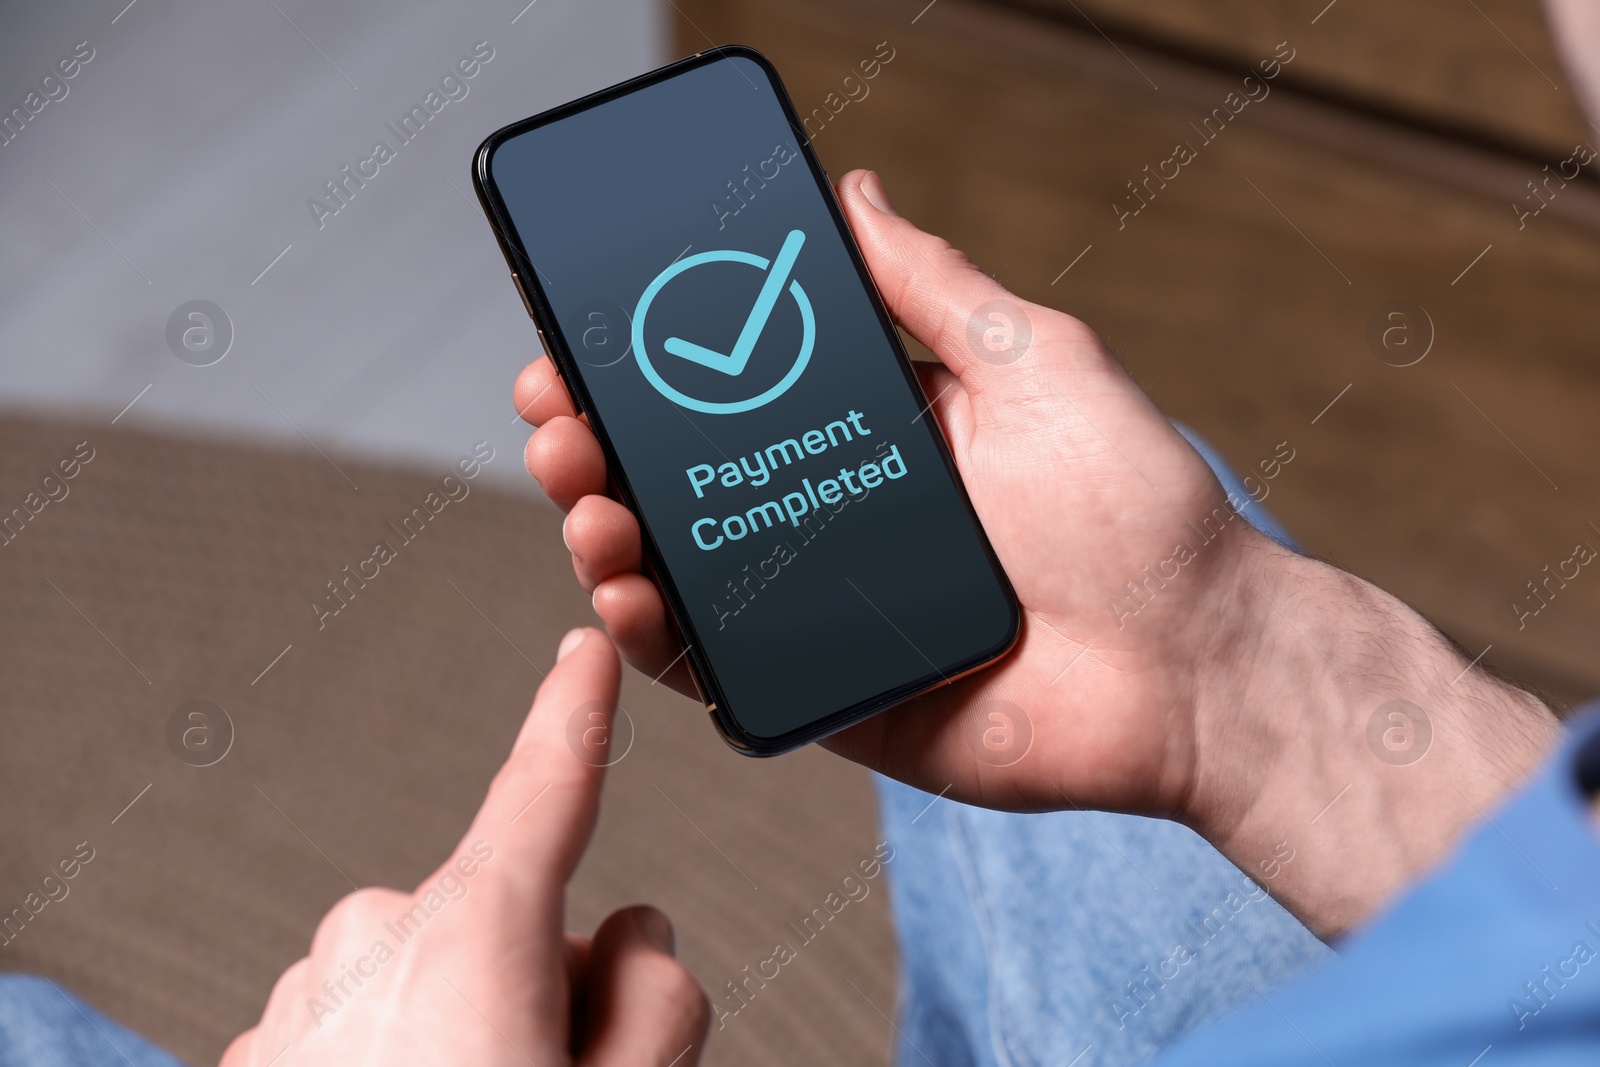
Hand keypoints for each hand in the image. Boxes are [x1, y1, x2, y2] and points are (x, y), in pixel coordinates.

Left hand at [220, 629, 708, 1066]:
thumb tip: (631, 937)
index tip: (583, 651)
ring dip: (465, 1034)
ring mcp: (305, 1000)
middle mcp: (375, 941)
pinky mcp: (261, 1057)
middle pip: (505, 921)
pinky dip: (397, 1066)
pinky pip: (360, 1029)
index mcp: (472, 935)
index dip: (577, 712)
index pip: (546, 785)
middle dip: (543, 985)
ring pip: (431, 982)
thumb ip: (658, 996)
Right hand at [514, 171, 1556, 935]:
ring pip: (680, 573)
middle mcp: (833, 519)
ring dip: (606, 534)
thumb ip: (934, 285)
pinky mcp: (827, 697)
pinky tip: (627, 598)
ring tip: (585, 502)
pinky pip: (719, 673)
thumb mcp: (1036, 361)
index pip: (728, 396)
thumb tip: (856, 188)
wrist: (1197, 665)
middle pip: (681, 483)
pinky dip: (655, 642)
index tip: (581, 342)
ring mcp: (821, 613)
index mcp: (873, 435)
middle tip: (559, 421)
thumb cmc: (1139, 510)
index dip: (646, 371)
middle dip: (598, 447)